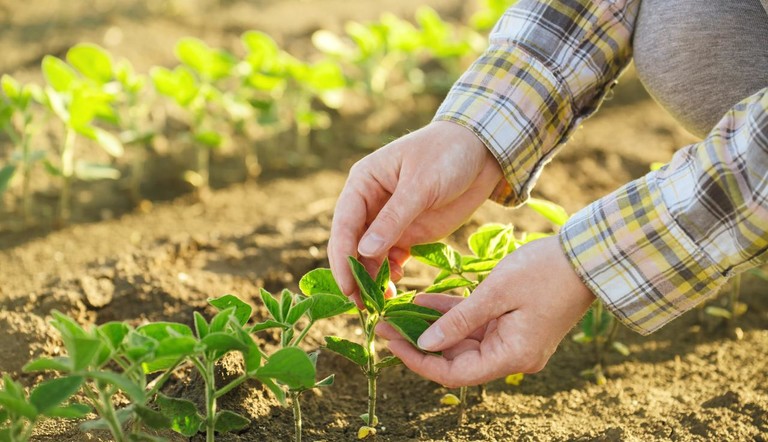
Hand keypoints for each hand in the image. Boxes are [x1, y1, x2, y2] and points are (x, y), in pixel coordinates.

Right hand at [328, 121, 501, 298]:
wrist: (483, 152)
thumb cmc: (447, 155)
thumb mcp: (421, 185)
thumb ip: (393, 219)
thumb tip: (363, 252)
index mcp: (363, 183)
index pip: (344, 225)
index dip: (342, 257)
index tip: (347, 286)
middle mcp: (369, 204)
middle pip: (352, 245)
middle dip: (355, 274)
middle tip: (361, 305)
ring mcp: (388, 221)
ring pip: (369, 256)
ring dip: (372, 279)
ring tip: (382, 302)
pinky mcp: (407, 233)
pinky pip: (390, 259)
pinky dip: (390, 275)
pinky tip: (397, 287)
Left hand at [376, 236, 595, 387]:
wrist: (588, 256)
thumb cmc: (545, 272)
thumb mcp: (496, 293)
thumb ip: (458, 320)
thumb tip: (424, 343)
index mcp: (512, 356)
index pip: (455, 374)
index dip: (419, 362)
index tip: (391, 343)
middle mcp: (512, 355)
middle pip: (456, 359)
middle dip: (420, 343)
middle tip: (385, 325)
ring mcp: (513, 339)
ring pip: (463, 340)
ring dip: (433, 328)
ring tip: (397, 314)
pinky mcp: (513, 323)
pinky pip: (475, 324)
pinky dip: (452, 315)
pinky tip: (423, 303)